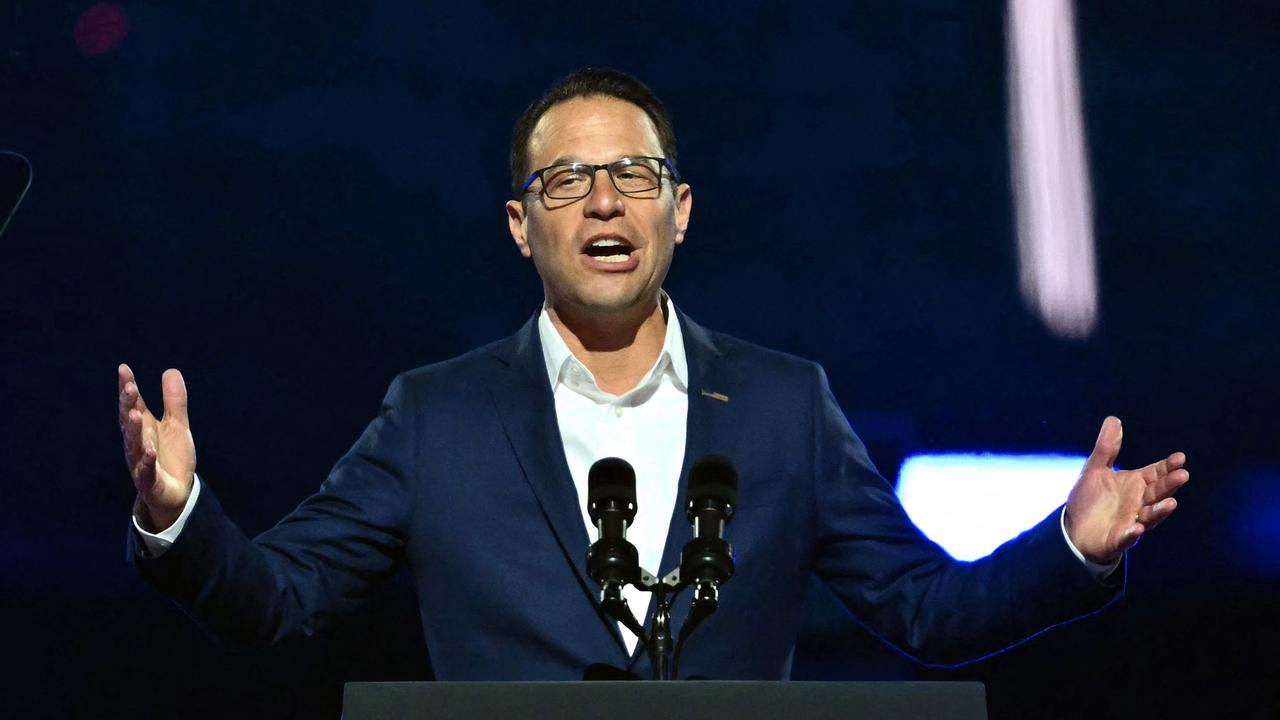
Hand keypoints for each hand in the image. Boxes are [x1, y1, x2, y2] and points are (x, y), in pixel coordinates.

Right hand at [118, 364, 196, 531]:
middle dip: (128, 405)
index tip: (124, 369)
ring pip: (135, 445)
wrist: (176, 492)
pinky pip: (147, 471)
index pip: (132, 405)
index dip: (127, 388)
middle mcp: (137, 444)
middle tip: (130, 387)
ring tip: (135, 414)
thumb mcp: (177, 425)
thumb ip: (174, 401)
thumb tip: (170, 371)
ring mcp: (141, 463)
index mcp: (142, 428)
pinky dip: (147, 461)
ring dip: (134, 430)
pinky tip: (150, 451)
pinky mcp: (150, 482)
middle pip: (129, 422)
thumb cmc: (171, 456)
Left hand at [1065, 416, 1188, 563]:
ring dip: (1160, 511)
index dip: (1167, 467)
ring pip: (1149, 517)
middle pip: (1157, 493)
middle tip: (1183, 475)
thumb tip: (1113, 419)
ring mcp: (1130, 522)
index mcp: (1134, 485)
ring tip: (1171, 503)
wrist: (1073, 529)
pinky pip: (1127, 538)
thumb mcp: (1095, 469)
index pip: (1155, 474)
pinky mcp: (1118, 539)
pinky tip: (1136, 529)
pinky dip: (1132, 534)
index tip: (1180, 458)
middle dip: (1169, 485)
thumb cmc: (1090, 499)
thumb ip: (1106, 448)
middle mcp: (1137, 503)